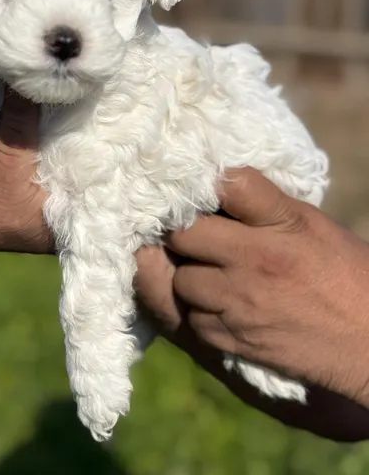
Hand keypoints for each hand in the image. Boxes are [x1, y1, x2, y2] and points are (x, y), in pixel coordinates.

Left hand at [164, 168, 368, 408]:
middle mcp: (257, 259)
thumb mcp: (311, 224)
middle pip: (185, 234)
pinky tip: (222, 307)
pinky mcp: (235, 340)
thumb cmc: (343, 273)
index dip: (211, 184)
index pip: (230, 184)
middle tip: (196, 237)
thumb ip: (264, 205)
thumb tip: (217, 187)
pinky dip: (202, 313)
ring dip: (191, 277)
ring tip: (211, 275)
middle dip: (186, 233)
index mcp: (283, 223)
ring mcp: (242, 302)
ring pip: (183, 280)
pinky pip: (193, 320)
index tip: (206, 192)